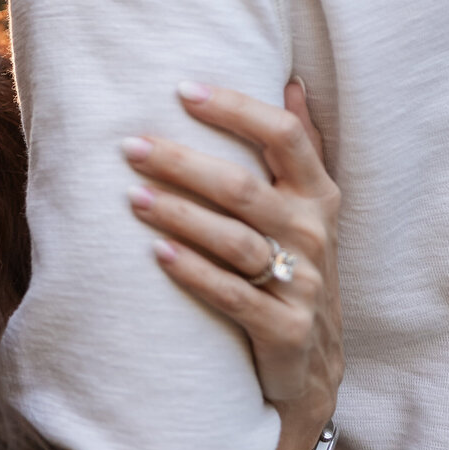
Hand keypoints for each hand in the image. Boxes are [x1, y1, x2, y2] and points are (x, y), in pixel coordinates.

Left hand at [124, 81, 341, 449]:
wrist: (313, 369)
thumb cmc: (295, 269)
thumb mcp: (307, 208)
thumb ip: (299, 147)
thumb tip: (289, 80)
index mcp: (317, 195)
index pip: (283, 135)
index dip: (235, 107)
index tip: (181, 89)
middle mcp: (313, 233)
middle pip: (243, 187)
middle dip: (182, 162)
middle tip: (130, 145)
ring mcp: (303, 284)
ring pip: (233, 240)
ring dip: (178, 215)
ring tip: (131, 196)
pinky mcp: (285, 330)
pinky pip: (232, 296)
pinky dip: (192, 272)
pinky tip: (155, 253)